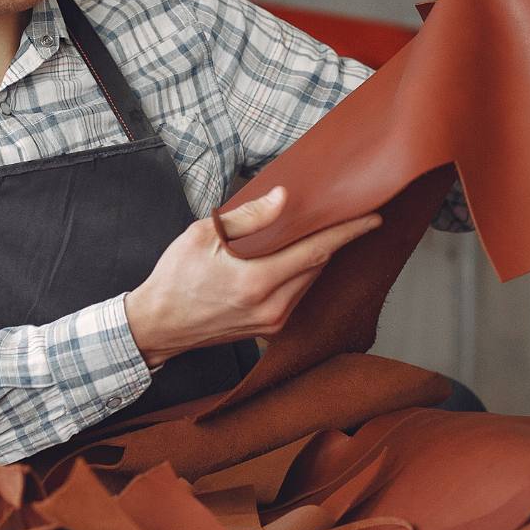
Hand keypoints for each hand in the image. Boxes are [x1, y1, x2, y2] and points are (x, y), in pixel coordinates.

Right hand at [125, 186, 380, 367]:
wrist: (157, 325)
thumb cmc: (175, 279)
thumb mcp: (204, 235)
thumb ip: (249, 217)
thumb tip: (284, 199)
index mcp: (256, 281)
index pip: (316, 251)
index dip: (348, 232)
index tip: (372, 218)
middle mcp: (272, 307)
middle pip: (318, 265)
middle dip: (331, 239)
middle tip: (339, 213)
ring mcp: (273, 322)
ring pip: (310, 280)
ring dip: (315, 256)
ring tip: (311, 232)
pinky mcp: (270, 330)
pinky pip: (298, 295)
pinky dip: (301, 273)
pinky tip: (291, 257)